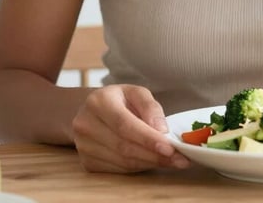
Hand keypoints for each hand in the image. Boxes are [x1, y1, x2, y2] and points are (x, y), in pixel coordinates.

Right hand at [71, 84, 190, 172]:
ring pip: (122, 162)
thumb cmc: (119, 100)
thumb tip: (161, 130)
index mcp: (98, 101)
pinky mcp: (87, 162)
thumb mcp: (136, 92)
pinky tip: (152, 162)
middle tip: (179, 159)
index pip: (125, 125)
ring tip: (172, 161)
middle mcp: (86, 124)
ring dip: (149, 163)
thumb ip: (150, 107)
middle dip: (154, 155)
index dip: (147, 139)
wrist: (93, 111)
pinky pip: (118, 170)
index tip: (169, 148)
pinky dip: (138, 168)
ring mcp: (83, 146)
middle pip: (124, 146)